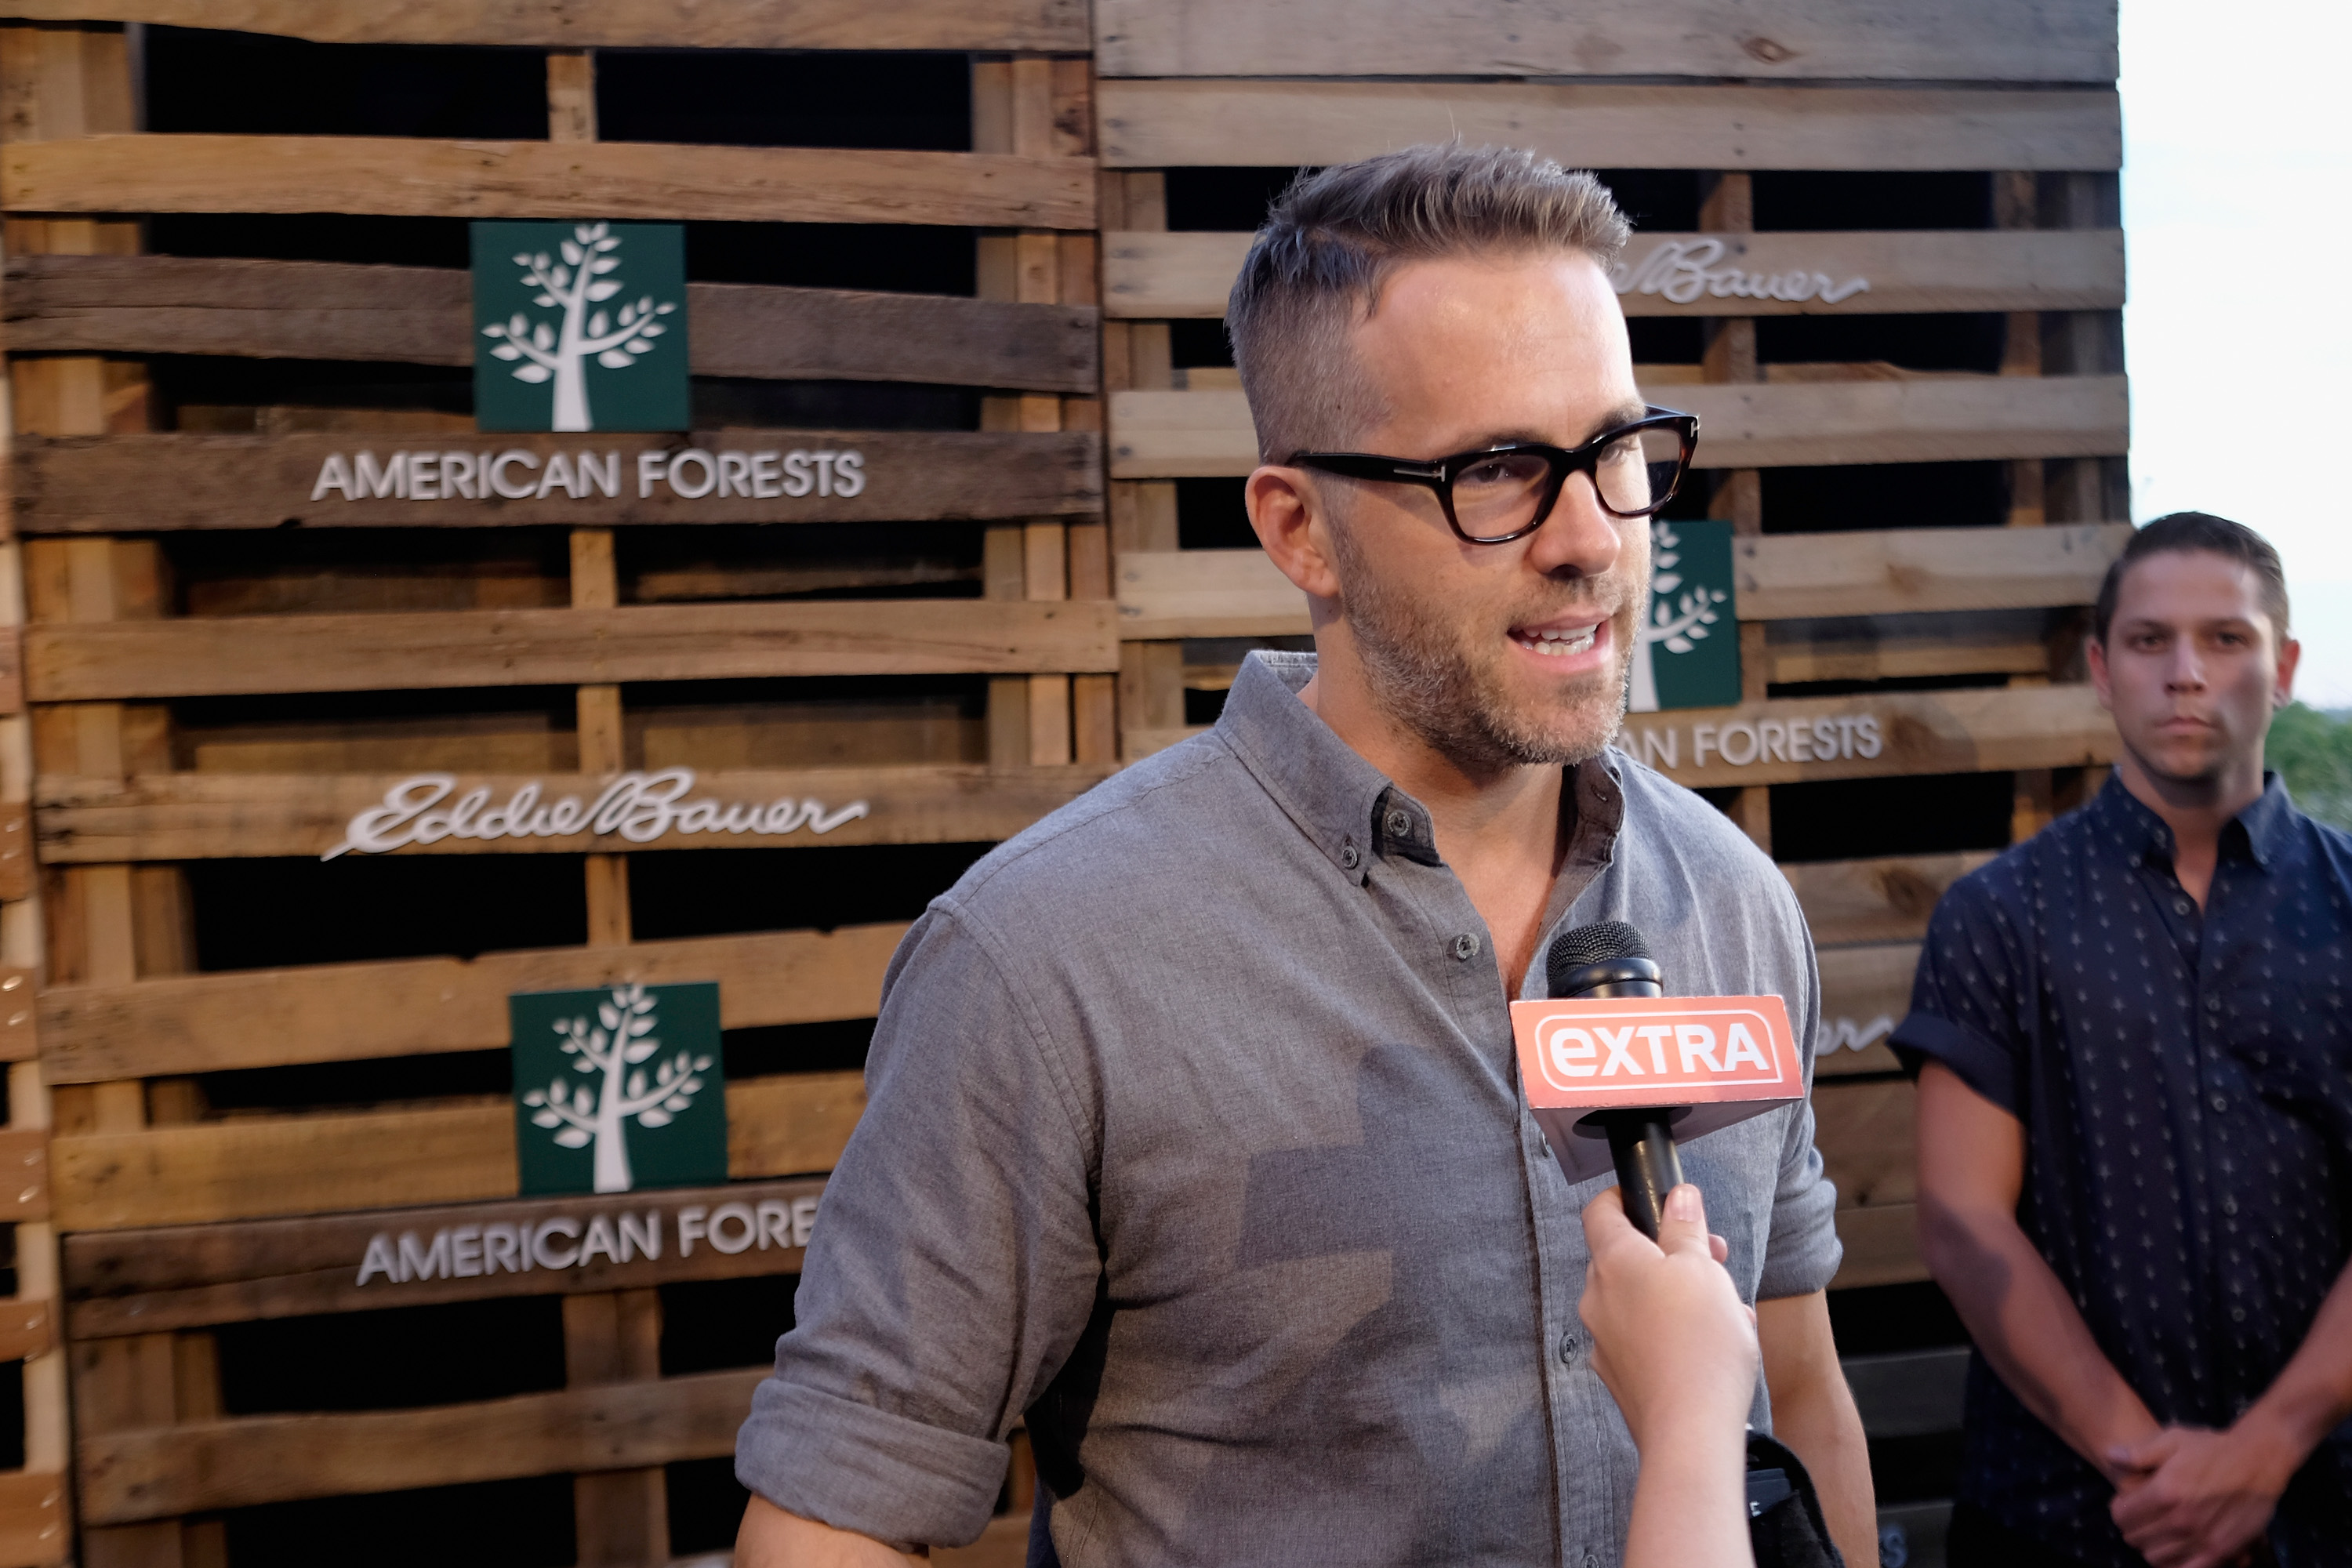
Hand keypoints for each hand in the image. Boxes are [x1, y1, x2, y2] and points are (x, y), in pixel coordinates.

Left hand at [1579, 1183, 1757, 1451]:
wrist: (1691, 1431)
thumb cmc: (1699, 1344)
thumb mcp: (1702, 1268)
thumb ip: (1686, 1228)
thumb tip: (1679, 1197)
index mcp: (1612, 1262)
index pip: (1598, 1212)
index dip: (1623, 1198)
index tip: (1653, 1199)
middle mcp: (1597, 1299)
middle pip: (1625, 1258)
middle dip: (1670, 1253)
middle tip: (1714, 1259)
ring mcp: (1604, 1341)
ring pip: (1641, 1302)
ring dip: (1680, 1296)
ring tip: (1727, 1312)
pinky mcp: (1621, 1376)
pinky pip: (1645, 1340)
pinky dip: (1675, 1334)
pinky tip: (1716, 1347)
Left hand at [2106, 1422, 2299, 1567]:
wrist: (2258, 1461)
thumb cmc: (2212, 1447)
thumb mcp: (2173, 1438)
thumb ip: (2138, 1452)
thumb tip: (2109, 1456)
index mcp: (2165, 1491)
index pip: (2120, 1515)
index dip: (2118, 1509)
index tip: (2126, 1502)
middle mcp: (2181, 1519)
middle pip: (2136, 1538)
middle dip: (2133, 1527)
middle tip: (2142, 1517)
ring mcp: (2202, 1538)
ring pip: (2156, 1557)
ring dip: (2151, 1546)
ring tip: (2159, 1531)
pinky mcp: (2221, 1551)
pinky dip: (2175, 1562)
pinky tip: (2177, 1547)